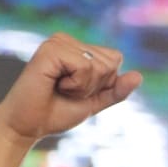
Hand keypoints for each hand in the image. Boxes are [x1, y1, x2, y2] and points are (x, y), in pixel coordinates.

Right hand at [0, 34, 141, 145]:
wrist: (28, 126)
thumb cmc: (56, 114)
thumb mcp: (93, 103)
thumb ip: (114, 91)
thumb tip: (139, 76)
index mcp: (79, 48)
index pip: (115, 60)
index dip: (103, 84)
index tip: (78, 92)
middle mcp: (69, 40)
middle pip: (110, 62)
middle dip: (94, 87)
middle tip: (68, 92)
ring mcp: (59, 42)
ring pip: (99, 66)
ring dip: (84, 88)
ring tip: (60, 89)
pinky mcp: (51, 49)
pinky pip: (84, 68)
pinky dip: (75, 85)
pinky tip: (55, 85)